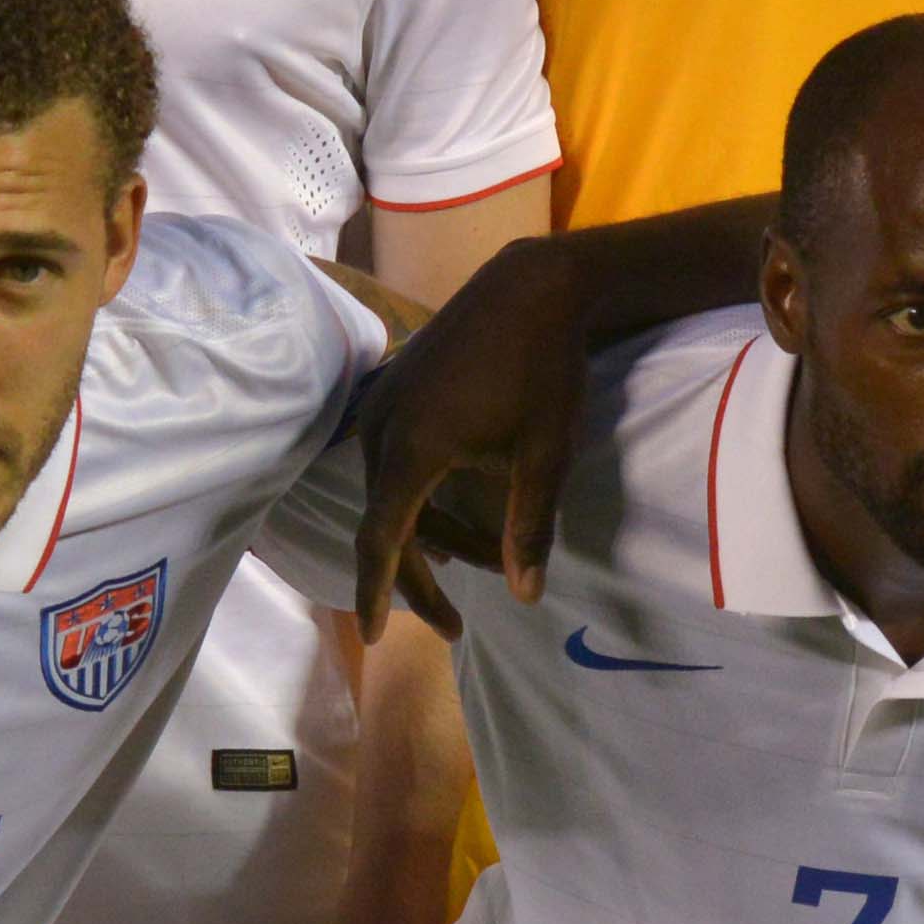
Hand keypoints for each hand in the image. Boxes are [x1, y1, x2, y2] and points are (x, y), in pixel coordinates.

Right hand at [354, 237, 594, 637]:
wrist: (532, 286)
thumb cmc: (545, 370)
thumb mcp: (546, 455)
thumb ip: (529, 527)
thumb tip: (525, 596)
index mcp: (413, 449)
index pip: (383, 540)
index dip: (379, 592)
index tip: (376, 638)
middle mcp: (383, 427)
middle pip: (386, 524)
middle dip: (419, 579)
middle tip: (455, 627)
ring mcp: (383, 403)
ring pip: (391, 493)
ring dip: (429, 536)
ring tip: (479, 567)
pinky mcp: (394, 388)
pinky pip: (392, 461)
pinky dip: (418, 499)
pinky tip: (450, 521)